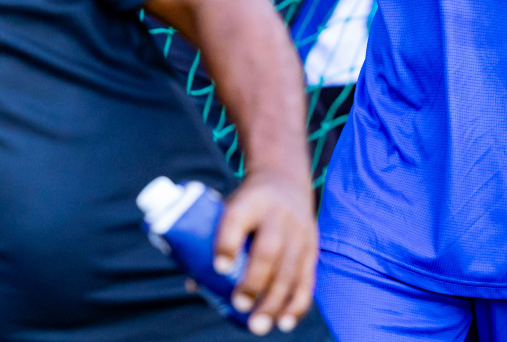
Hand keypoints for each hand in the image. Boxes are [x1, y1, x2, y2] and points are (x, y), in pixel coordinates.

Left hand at [215, 166, 317, 334]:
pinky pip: (307, 278)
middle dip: (254, 280)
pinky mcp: (312, 246)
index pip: (236, 219)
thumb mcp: (230, 207)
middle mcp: (278, 214)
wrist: (286, 180)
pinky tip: (285, 322)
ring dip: (275, 301)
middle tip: (239, 305)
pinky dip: (297, 303)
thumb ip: (213, 240)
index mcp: (250, 201)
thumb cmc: (248, 203)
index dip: (228, 243)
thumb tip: (194, 284)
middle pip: (268, 249)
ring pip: (290, 268)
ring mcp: (299, 231)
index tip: (219, 267)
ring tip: (259, 325)